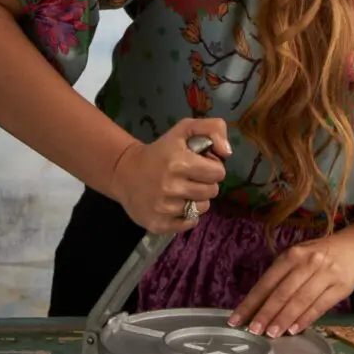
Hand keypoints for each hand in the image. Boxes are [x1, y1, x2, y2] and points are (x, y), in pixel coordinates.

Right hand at [108, 118, 231, 232]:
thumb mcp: (185, 129)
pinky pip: (190, 223)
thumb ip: (213, 128)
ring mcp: (164, 208)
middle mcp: (171, 187)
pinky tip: (176, 204)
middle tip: (191, 177)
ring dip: (197, 199)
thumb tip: (227, 152)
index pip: (218, 173)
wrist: (125, 172)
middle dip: (206, 183)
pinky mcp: (159, 224)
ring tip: (183, 190)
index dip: (212, 167)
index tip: (200, 165)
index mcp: (179, 162)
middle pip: (212, 191)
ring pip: (203, 208)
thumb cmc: (161, 150)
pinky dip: (187, 215)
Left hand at [229, 219, 353, 336]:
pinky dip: (305, 319)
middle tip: (253, 331)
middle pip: (282, 292)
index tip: (237, 319)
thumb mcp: (300, 257)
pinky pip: (320, 306)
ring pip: (300, 300)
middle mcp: (308, 262)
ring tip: (271, 334)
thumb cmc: (321, 254)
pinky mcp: (340, 286)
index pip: (267, 281)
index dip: (252, 302)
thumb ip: (282, 276)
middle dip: (266, 314)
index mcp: (293, 254)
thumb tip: (259, 305)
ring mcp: (326, 273)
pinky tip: (294, 329)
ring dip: (284, 319)